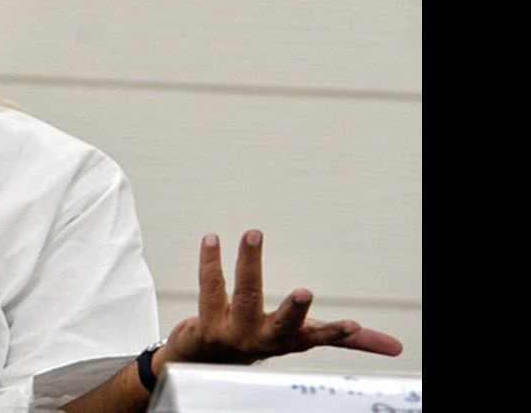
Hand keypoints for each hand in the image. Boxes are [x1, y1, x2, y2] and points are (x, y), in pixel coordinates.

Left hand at [158, 230, 402, 367]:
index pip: (317, 337)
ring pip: (244, 295)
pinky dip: (211, 261)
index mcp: (290, 340)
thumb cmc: (261, 341)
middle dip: (294, 311)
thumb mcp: (300, 339)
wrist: (204, 363)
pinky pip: (211, 286)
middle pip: (281, 325)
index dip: (336, 332)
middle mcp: (263, 340)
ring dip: (250, 264)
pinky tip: (212, 239)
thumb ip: (340, 338)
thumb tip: (395, 348)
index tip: (354, 325)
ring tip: (255, 234)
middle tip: (305, 293)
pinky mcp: (206, 324)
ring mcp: (234, 333)